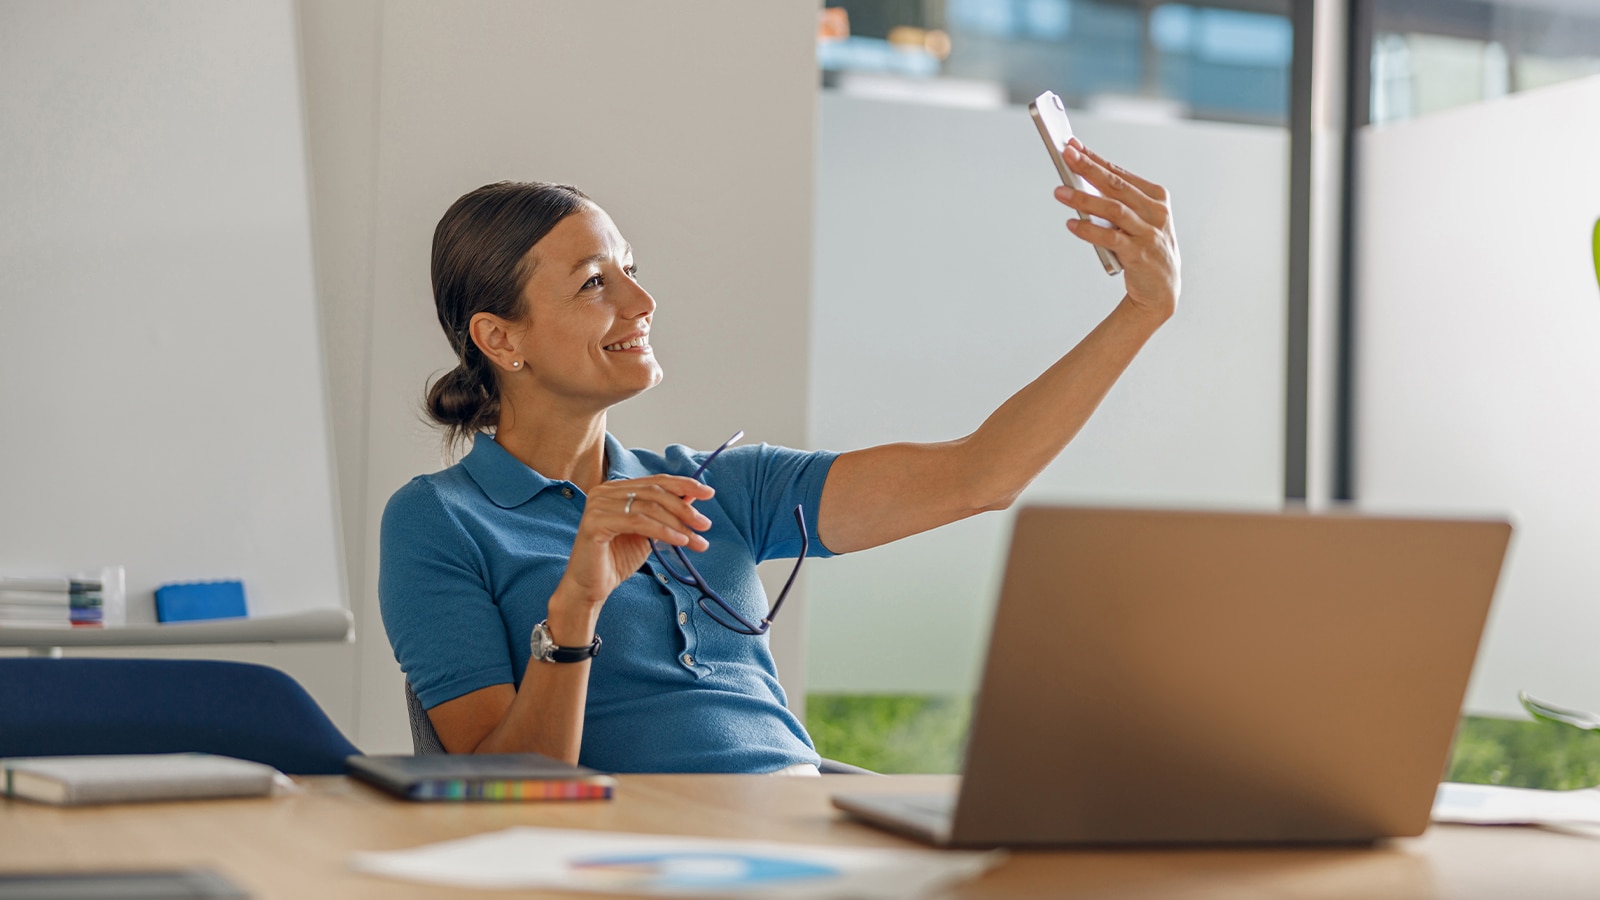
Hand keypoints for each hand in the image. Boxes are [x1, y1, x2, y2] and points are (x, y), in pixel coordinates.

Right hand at [555, 475, 713, 612]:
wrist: (591, 587)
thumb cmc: (617, 559)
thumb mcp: (649, 532)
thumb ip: (666, 513)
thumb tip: (693, 497)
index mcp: (616, 489)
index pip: (656, 481)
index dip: (684, 484)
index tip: (709, 493)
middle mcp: (605, 491)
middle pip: (655, 492)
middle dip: (685, 509)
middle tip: (705, 525)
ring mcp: (598, 505)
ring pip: (649, 507)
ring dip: (678, 523)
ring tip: (696, 539)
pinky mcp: (595, 522)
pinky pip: (638, 522)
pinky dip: (663, 531)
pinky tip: (680, 541)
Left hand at [1056, 139, 1180, 323]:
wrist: (1162, 289)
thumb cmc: (1144, 247)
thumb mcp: (1136, 220)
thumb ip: (1114, 202)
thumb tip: (1079, 182)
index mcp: (1156, 197)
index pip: (1119, 173)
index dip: (1095, 158)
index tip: (1073, 146)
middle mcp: (1156, 212)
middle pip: (1116, 185)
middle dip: (1089, 168)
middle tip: (1066, 155)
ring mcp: (1149, 233)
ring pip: (1113, 209)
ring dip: (1084, 198)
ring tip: (1060, 192)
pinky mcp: (1139, 254)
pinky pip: (1110, 238)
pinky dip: (1089, 230)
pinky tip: (1071, 224)